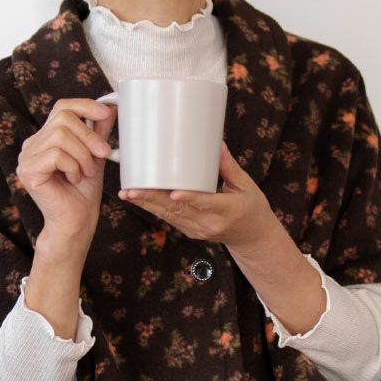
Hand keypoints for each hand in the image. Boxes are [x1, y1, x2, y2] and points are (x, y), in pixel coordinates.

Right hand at [16, 98, 116, 241]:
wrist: (76, 222)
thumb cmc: (83, 193)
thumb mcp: (95, 156)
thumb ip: (98, 132)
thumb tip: (110, 107)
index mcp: (46, 138)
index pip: (62, 107)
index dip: (84, 105)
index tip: (106, 112)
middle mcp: (32, 145)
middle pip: (63, 119)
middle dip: (89, 135)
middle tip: (104, 154)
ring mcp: (26, 157)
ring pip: (61, 136)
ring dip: (83, 155)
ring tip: (87, 172)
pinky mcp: (28, 171)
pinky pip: (56, 154)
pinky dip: (73, 166)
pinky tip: (74, 179)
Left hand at [118, 141, 274, 252]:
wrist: (252, 237)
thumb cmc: (252, 206)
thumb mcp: (246, 185)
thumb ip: (228, 166)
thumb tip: (216, 143)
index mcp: (228, 210)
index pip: (206, 203)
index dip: (189, 198)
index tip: (172, 192)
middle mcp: (210, 223)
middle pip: (179, 211)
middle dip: (153, 199)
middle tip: (132, 189)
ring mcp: (199, 230)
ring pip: (169, 216)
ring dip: (147, 205)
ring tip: (127, 193)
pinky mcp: (191, 232)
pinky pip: (170, 219)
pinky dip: (153, 209)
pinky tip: (138, 199)